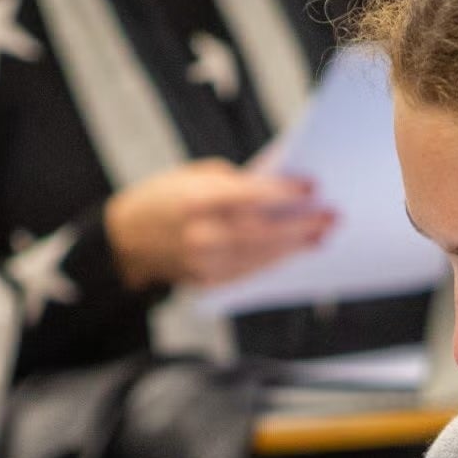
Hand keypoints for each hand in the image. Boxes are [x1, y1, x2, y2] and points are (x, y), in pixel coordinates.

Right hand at [105, 160, 333, 290]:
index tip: (313, 187)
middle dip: (301, 225)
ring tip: (320, 235)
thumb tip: (282, 188)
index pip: (251, 197)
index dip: (285, 193)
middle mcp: (201, 236)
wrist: (126, 238)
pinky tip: (294, 251)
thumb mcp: (195, 176)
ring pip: (260, 256)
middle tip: (330, 217)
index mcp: (197, 201)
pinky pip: (249, 271)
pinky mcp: (208, 282)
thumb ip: (237, 182)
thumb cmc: (165, 198)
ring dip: (294, 246)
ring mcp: (204, 263)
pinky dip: (274, 261)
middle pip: (262, 232)